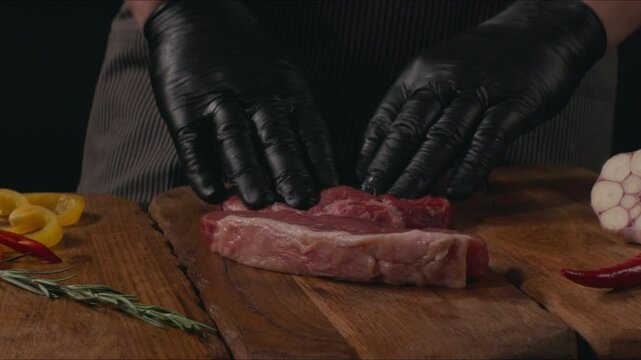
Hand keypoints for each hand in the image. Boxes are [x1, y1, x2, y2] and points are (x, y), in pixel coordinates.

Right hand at [144, 1, 336, 208]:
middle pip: (275, 136)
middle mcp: (254, 92)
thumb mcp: (280, 70)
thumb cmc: (243, 52)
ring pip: (236, 139)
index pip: (308, 126)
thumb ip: (293, 109)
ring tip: (260, 202)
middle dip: (291, 171)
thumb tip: (311, 163)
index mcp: (284, 85)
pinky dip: (201, 168)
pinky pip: (193, 142)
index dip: (320, 158)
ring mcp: (217, 98)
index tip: (331, 187)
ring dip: (249, 173)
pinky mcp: (183, 106)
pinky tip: (211, 193)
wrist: (195, 13)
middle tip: (303, 203)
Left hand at [357, 1, 605, 200]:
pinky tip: (456, 192)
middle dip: (389, 165)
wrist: (541, 31)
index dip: (372, 150)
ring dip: (421, 172)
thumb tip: (385, 152)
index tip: (361, 179)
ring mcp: (480, 92)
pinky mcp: (515, 105)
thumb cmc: (483, 62)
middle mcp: (445, 81)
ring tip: (404, 200)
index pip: (387, 116)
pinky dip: (470, 168)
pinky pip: (488, 141)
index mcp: (420, 74)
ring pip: (444, 136)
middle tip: (374, 196)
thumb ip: (416, 108)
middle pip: (411, 128)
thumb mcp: (439, 73)